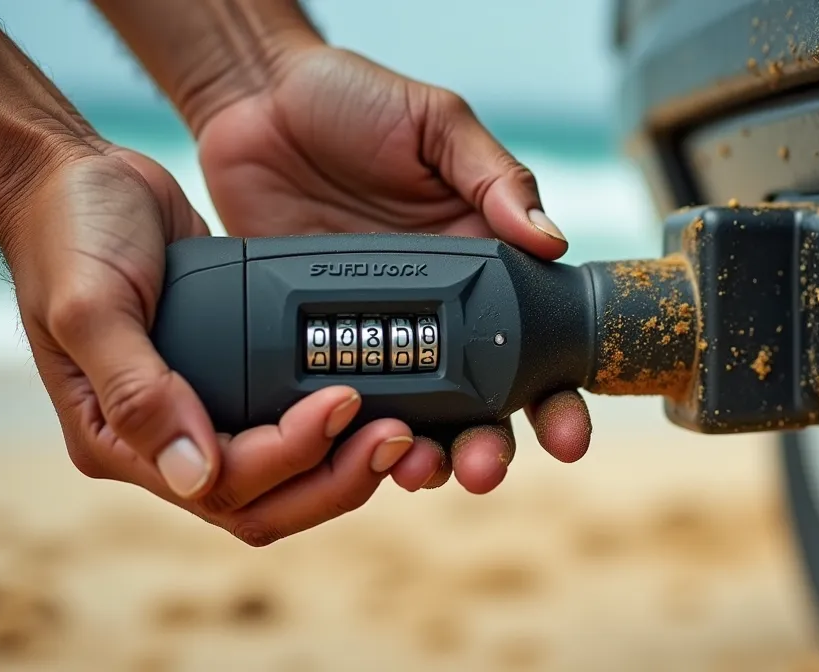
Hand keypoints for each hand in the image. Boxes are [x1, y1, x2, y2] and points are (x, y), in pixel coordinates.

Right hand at [13, 147, 448, 545]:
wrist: (78, 175)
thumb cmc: (67, 233)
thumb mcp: (91, 304)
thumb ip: (137, 390)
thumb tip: (194, 475)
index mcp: (117, 440)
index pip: (221, 485)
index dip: (290, 456)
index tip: (341, 403)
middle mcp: (161, 441)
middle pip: (263, 501)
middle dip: (335, 479)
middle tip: (396, 436)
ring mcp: (198, 413)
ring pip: (283, 476)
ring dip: (342, 463)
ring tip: (400, 429)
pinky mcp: (230, 378)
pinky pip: (285, 422)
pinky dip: (330, 427)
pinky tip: (373, 402)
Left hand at [192, 44, 592, 493]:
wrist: (254, 101)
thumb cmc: (353, 99)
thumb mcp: (436, 123)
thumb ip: (494, 178)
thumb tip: (552, 240)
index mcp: (484, 261)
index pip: (535, 341)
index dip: (556, 393)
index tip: (565, 431)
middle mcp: (440, 307)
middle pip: (484, 401)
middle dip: (492, 445)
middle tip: (483, 467)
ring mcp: (379, 330)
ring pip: (420, 417)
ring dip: (430, 455)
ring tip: (424, 469)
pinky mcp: (317, 339)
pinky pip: (347, 402)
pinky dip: (359, 436)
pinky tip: (364, 449)